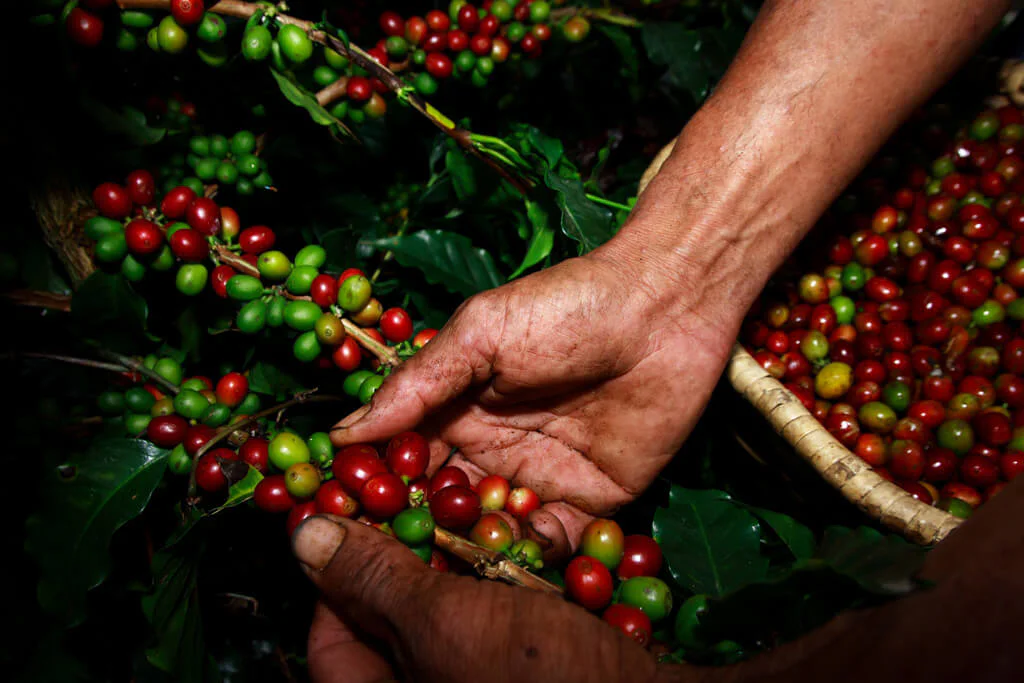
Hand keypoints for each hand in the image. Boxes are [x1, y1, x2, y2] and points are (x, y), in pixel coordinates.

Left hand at [293, 515, 667, 682]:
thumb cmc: (543, 679)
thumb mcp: (445, 623)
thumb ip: (373, 580)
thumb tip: (303, 534)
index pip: (329, 638)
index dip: (333, 573)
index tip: (347, 513)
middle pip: (387, 620)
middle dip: (401, 556)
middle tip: (408, 495)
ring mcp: (474, 680)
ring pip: (443, 611)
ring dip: (455, 558)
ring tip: (465, 507)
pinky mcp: (518, 666)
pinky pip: (491, 616)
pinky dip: (497, 577)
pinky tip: (514, 538)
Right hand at [331, 246, 740, 557]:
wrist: (662, 310)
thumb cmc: (563, 308)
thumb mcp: (479, 335)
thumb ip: (416, 386)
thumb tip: (342, 432)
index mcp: (456, 414)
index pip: (403, 464)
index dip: (377, 491)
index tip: (348, 518)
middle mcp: (491, 455)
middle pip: (443, 510)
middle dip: (422, 534)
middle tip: (398, 560)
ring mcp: (539, 482)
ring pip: (492, 534)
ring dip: (473, 550)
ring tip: (455, 562)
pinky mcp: (590, 503)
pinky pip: (553, 543)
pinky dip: (533, 553)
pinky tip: (518, 552)